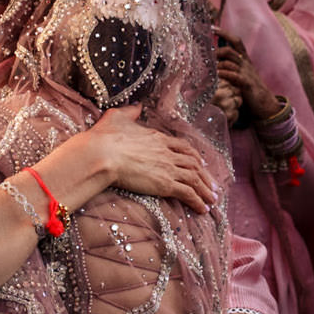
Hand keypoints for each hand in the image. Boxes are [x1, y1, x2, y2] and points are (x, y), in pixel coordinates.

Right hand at [66, 106, 215, 211]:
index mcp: (158, 138)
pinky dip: (197, 201)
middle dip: (204, 175)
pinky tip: (202, 208)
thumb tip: (137, 105)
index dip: (194, 156)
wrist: (101, 154)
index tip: (201, 163)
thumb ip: (130, 111)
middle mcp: (166, 152)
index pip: (182, 147)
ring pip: (194, 178)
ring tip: (211, 200)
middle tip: (211, 186)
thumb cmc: (105, 137)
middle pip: (193, 163)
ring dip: (204, 190)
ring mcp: (167, 168)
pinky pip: (187, 193)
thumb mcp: (117, 117)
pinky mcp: (165, 184)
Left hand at [214, 35, 281, 122]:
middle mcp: (245, 64)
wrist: (264, 102)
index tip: (212, 28)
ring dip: (217, 64)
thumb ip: (230, 67)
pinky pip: (233, 75)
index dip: (224, 33)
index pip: (235, 41)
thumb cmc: (249, 89)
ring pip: (229, 62)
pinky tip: (216, 76)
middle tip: (207, 57)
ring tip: (208, 68)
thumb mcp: (240, 74)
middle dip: (216, 52)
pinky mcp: (246, 83)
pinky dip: (223, 74)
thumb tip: (214, 62)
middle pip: (230, 51)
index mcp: (244, 60)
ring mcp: (246, 73)